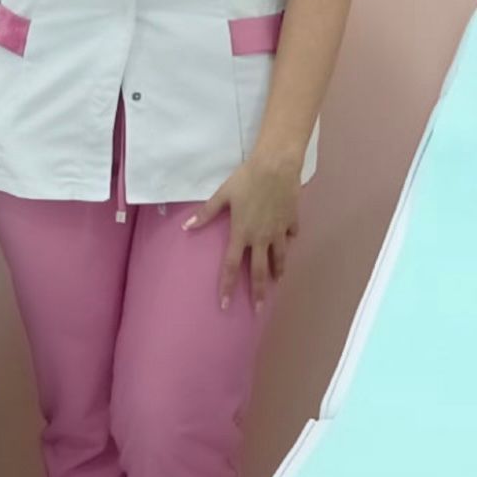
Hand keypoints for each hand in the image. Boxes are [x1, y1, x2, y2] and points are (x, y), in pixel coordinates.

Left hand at [183, 154, 300, 312]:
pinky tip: (287, 242)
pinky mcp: (291, 222)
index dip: (228, 286)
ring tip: (277, 281)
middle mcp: (261, 238)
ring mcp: (278, 232)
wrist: (276, 166)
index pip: (232, 266)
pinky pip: (290, 236)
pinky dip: (288, 241)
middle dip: (259, 293)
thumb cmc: (246, 179)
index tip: (225, 305)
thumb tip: (186, 227)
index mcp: (241, 233)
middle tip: (258, 309)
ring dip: (277, 271)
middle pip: (260, 271)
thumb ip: (205, 214)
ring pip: (280, 258)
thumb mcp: (222, 195)